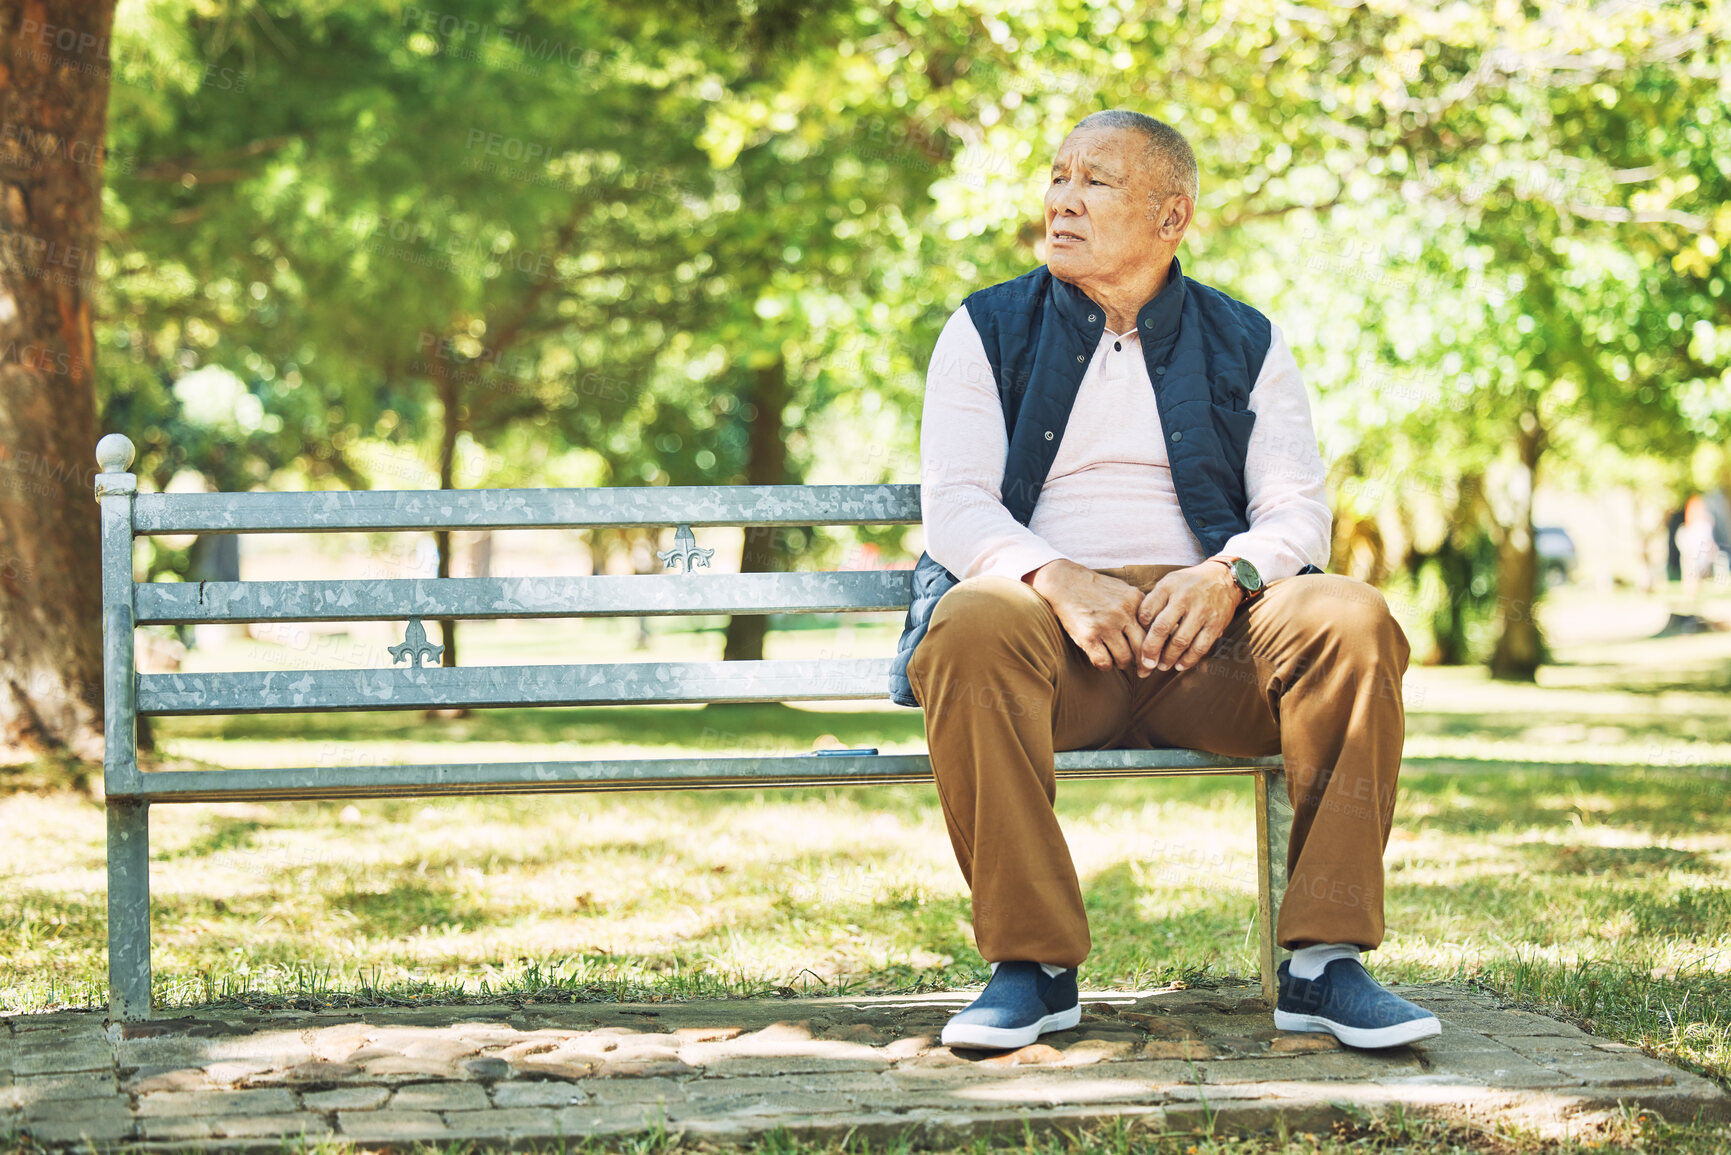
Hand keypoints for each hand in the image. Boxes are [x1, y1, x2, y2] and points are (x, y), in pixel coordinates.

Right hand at [1026, 559, 1148, 673]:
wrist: (1064, 581)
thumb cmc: (1096, 588)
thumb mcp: (1123, 590)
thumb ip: (1140, 607)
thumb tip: (1158, 629)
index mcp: (1135, 600)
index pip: (1155, 630)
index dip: (1158, 646)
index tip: (1156, 656)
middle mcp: (1123, 613)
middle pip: (1144, 647)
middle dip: (1146, 664)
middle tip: (1145, 671)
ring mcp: (1105, 625)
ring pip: (1124, 658)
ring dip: (1122, 664)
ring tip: (1118, 660)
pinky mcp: (1088, 636)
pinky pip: (1104, 662)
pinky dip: (1105, 665)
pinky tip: (1103, 658)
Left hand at [1134, 563, 1241, 675]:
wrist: (1224, 578)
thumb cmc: (1190, 583)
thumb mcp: (1169, 582)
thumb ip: (1155, 600)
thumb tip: (1140, 624)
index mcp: (1169, 587)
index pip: (1147, 611)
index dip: (1140, 627)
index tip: (1138, 637)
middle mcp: (1184, 599)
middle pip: (1162, 628)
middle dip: (1151, 649)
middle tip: (1145, 662)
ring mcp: (1202, 612)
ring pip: (1181, 641)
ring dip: (1169, 658)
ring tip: (1161, 666)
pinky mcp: (1216, 625)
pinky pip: (1200, 647)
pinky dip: (1188, 660)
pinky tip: (1180, 665)